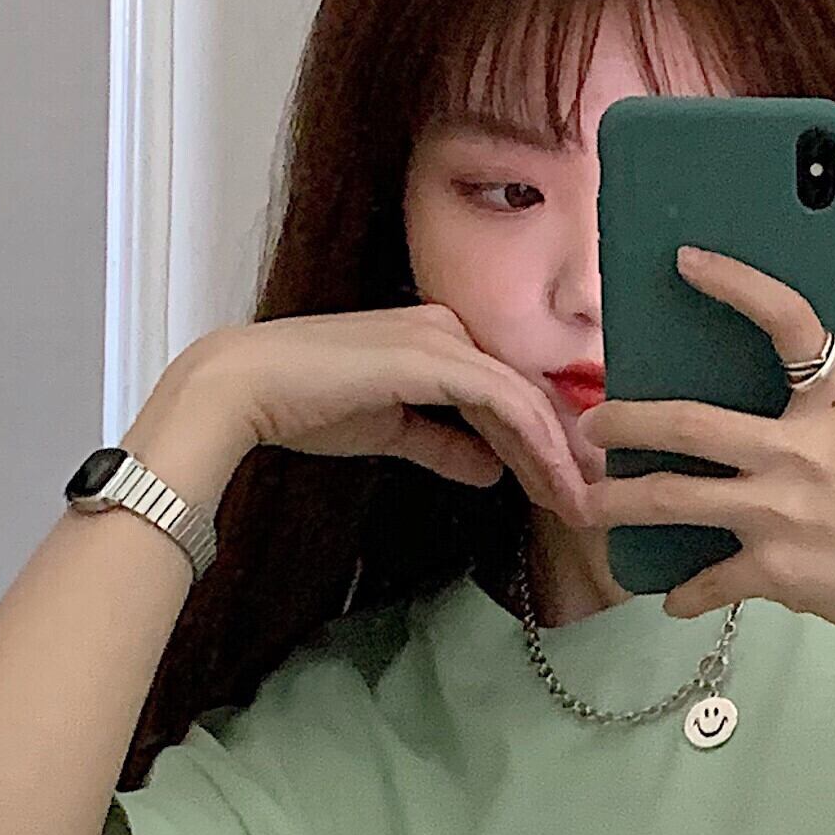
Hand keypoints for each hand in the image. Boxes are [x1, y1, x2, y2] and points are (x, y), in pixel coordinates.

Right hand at [188, 304, 597, 525]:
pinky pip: (504, 402)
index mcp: (438, 338)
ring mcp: (442, 336)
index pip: (508, 394)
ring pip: (524, 400)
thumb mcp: (393, 431)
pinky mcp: (432, 356)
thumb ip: (444, 446)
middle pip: (526, 395)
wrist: (246, 388)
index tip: (563, 493)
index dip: (542, 446)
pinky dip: (535, 445)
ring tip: (579, 507)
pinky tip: (553, 483)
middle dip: (561, 456)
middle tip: (588, 506)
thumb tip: (491, 470)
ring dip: (557, 458)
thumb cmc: (304, 407)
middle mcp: (448, 327)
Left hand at [570, 246, 834, 661]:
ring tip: (591, 506)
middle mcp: (799, 452)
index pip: (786, 321)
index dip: (735, 283)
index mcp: (833, 408)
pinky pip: (710, 580)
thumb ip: (818, 424)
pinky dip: (687, 593)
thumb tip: (753, 429)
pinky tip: (673, 598)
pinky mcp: (775, 570)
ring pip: (672, 499)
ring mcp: (780, 512)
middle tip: (593, 426)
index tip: (687, 260)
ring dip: (620, 503)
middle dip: (625, 423)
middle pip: (687, 424)